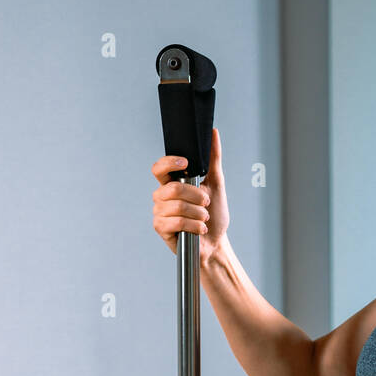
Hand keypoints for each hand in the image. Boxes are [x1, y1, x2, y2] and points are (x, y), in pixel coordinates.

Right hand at [151, 126, 229, 254]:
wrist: (215, 242)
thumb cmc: (214, 214)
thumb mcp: (216, 183)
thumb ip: (213, 158)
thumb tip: (213, 132)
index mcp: (171, 183)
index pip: (159, 168)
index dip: (169, 163)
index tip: (186, 164)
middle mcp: (162, 196)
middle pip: (172, 188)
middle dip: (195, 196)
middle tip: (206, 203)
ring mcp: (159, 212)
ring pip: (177, 206)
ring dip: (197, 213)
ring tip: (204, 218)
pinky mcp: (161, 228)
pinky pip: (176, 222)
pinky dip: (194, 226)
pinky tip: (200, 229)